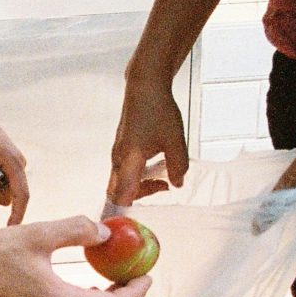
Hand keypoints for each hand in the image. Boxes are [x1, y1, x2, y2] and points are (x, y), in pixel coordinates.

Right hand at [107, 78, 187, 207]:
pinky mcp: (121, 147)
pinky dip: (138, 174)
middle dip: (139, 197)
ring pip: (121, 181)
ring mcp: (118, 153)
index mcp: (129, 160)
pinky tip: (155, 163)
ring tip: (162, 174)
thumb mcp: (176, 141)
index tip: (149, 207)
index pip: (120, 197)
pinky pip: (124, 170)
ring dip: (140, 184)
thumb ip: (178, 167)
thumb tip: (177, 183)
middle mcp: (118, 159)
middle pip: (117, 192)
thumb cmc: (157, 110)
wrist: (145, 86)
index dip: (130, 210)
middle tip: (161, 186)